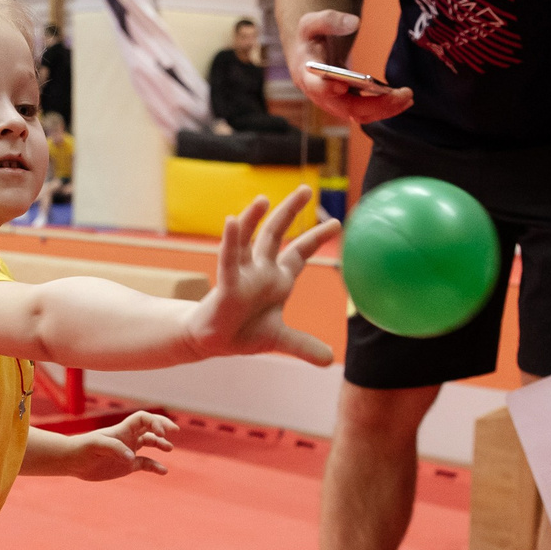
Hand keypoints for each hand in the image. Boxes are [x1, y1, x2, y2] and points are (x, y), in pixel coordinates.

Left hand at [63, 411, 176, 480]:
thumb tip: (131, 458)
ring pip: (150, 443)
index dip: (155, 422)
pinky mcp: (127, 466)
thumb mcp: (95, 445)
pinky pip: (146, 464)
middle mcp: (128, 438)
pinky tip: (163, 471)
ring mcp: (129, 451)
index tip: (160, 433)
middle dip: (163, 426)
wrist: (73, 461)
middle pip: (150, 427)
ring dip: (161, 444)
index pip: (143, 419)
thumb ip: (114, 448)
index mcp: (122, 430)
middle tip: (173, 431)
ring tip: (168, 449)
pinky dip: (156, 466)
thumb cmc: (82, 448)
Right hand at [185, 188, 340, 365]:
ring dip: (254, 218)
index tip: (338, 222)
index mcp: (277, 279)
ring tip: (263, 200)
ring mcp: (242, 274)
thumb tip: (331, 360)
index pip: (299, 252)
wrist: (212, 341)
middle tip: (306, 189)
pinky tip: (232, 220)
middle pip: (276, 234)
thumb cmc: (244, 332)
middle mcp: (260, 269)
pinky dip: (231, 240)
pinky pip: (228, 260)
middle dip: (290, 211)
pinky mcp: (226, 285)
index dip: (316, 237)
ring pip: (249, 240)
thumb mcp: (281, 340)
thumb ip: (305, 346)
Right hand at [290, 9, 412, 124]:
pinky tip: (404, 99)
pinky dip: (386, 108)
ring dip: (386, 109)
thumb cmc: (310, 39)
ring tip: (408, 96)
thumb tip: (354, 22)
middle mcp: (322, 98)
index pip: (317, 88)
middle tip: (403, 94)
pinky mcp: (349, 105)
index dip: (327, 89)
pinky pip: (368, 113)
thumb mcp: (311, 23)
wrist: (309, 57)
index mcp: (309, 77)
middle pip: (349, 108)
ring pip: (361, 115)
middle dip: (377, 104)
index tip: (343, 85)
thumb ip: (328, 20)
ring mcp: (336, 105)